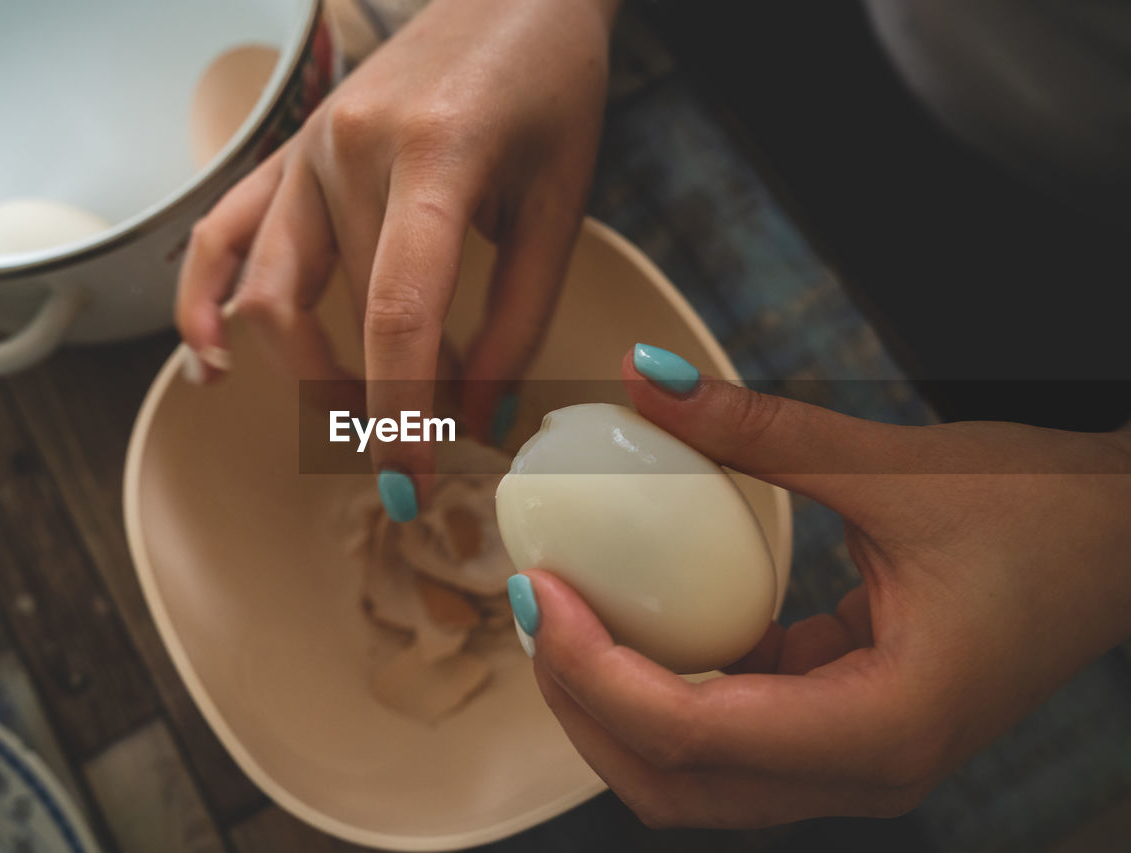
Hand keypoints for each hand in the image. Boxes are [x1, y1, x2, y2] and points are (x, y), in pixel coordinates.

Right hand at [176, 0, 618, 513]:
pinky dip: (204, 304)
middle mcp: (348, 151)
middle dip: (371, 404)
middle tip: (422, 448)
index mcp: (434, 157)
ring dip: (309, 373)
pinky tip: (210, 361)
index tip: (416, 482)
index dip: (403, 416)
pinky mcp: (287, 152)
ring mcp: (304, 149)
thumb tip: (479, 422)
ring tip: (355, 417)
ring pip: (271, 294)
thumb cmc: (551, 91)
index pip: (398, 316)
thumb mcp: (559, 210)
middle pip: (334, 317)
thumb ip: (518, 324)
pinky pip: (221, 236)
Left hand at [517, 347, 1130, 827]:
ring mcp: (855, 765)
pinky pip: (729, 737)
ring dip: (614, 705)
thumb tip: (641, 376)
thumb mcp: (890, 463)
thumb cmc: (1039, 514)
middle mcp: (866, 772)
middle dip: (583, 703)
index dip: (589, 667)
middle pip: (671, 782)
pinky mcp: (846, 734)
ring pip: (692, 777)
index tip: (537, 586)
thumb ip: (755, 427)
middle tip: (535, 602)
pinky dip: (664, 689)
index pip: (689, 733)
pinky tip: (636, 613)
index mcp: (883, 726)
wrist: (1123, 543)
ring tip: (565, 611)